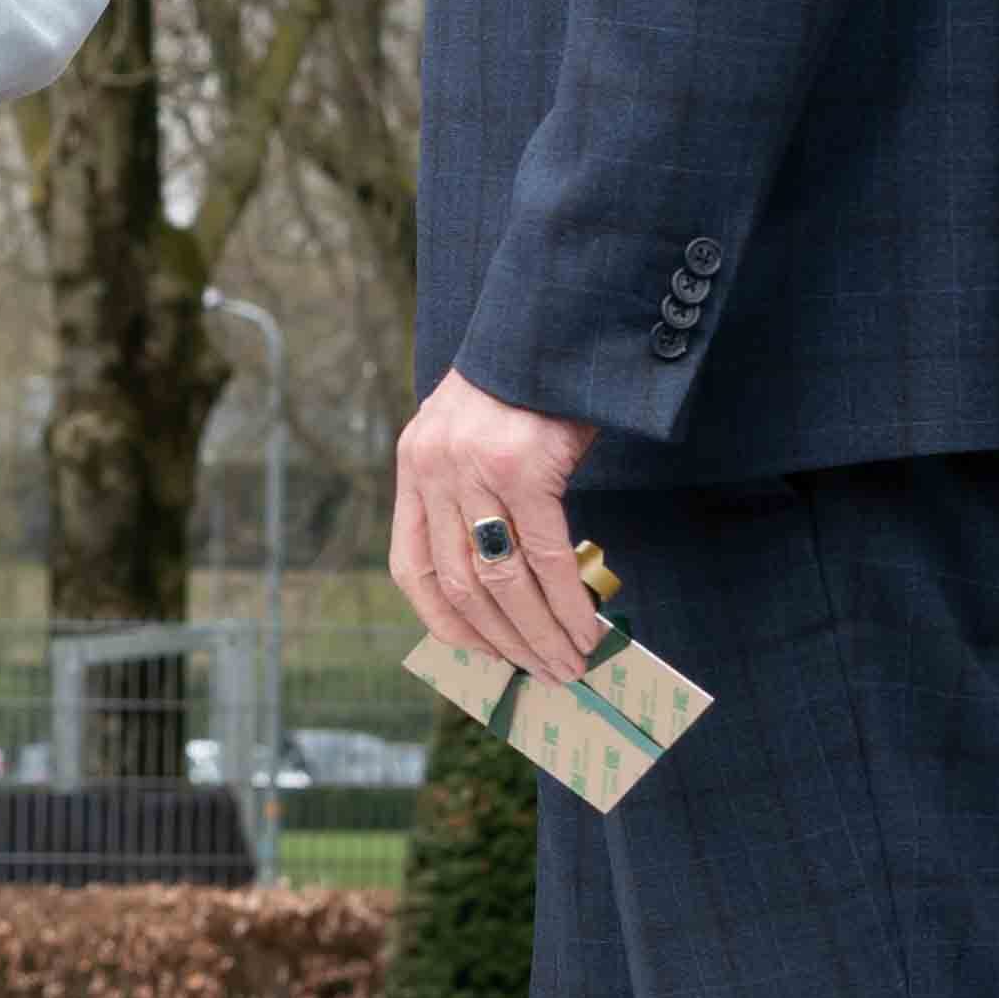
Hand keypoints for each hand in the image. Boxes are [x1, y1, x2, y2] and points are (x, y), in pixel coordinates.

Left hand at [389, 368, 605, 685]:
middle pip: (460, 584)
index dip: (445, 621)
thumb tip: (514, 591)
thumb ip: (477, 500)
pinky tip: (587, 627)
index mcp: (415, 466)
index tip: (483, 653)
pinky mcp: (522, 465)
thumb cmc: (527, 391)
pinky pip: (544, 553)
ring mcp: (473, 467)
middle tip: (544, 675)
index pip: (411, 568)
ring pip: (499, 579)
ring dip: (538, 633)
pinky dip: (566, 602)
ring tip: (570, 664)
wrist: (555, 322)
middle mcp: (432, 468)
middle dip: (504, 641)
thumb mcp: (478, 439)